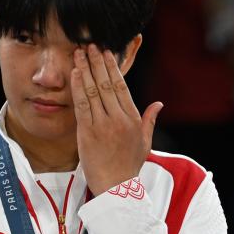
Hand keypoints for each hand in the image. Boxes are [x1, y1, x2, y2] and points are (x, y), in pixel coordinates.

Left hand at [71, 44, 161, 194]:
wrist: (116, 188)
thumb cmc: (129, 166)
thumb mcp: (145, 142)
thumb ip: (150, 120)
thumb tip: (159, 103)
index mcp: (132, 119)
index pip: (122, 87)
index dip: (113, 68)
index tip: (106, 53)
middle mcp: (118, 119)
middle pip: (107, 84)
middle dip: (97, 63)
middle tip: (90, 45)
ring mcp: (102, 125)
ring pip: (93, 92)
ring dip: (85, 70)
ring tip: (79, 53)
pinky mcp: (87, 133)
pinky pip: (82, 106)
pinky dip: (78, 88)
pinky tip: (74, 74)